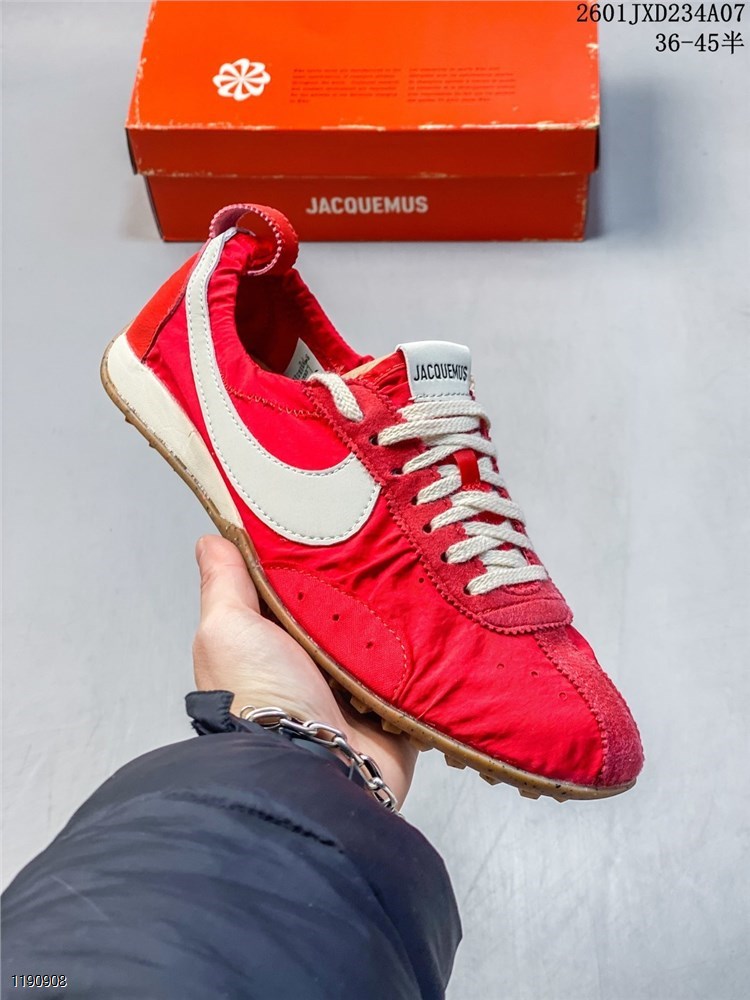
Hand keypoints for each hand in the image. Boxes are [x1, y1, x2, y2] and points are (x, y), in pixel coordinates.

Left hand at [193, 535, 417, 805]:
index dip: (317, 556)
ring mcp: (358, 688)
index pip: (300, 587)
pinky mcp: (397, 709)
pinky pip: (423, 672)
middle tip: (395, 541)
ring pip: (390, 638)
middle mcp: (316, 664)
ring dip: (403, 617)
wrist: (310, 768)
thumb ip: (224, 584)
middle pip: (350, 610)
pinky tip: (445, 618)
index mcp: (275, 641)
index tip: (340, 517)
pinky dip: (432, 654)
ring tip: (428, 570)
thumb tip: (211, 538)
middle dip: (370, 584)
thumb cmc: (258, 696)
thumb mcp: (228, 628)